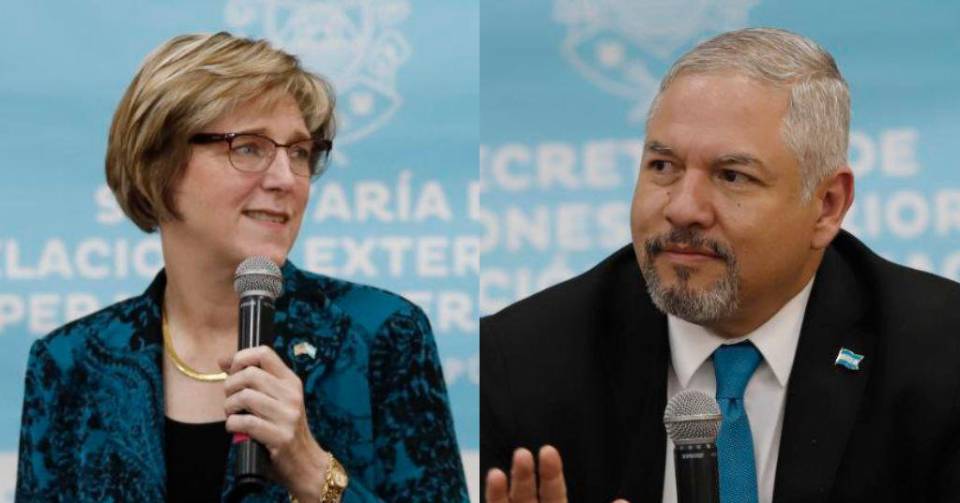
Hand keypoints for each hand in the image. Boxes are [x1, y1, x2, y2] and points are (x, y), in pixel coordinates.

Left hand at [219, 347, 330, 501]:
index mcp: (291, 382)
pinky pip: (245, 422)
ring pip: (245, 397)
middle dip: (230, 386)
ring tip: (233, 415)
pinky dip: (233, 425)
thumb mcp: (277, 400)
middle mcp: (292, 395)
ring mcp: (288, 415)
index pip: (264, 353)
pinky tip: (236, 429)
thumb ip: (254, 381)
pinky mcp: (281, 436)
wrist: (306, 463)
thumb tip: (223, 361)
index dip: (241, 357)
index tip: (231, 371)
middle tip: (230, 400)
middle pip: (250, 374)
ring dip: (229, 407)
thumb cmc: (285, 430)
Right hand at [485, 445, 627, 502]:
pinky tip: (493, 482)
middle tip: (522, 454)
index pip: (552, 491)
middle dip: (522, 475)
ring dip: (498, 492)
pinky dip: (491, 499)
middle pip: (523, 496)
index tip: (547, 451)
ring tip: (495, 474)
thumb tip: (621, 502)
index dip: (550, 472)